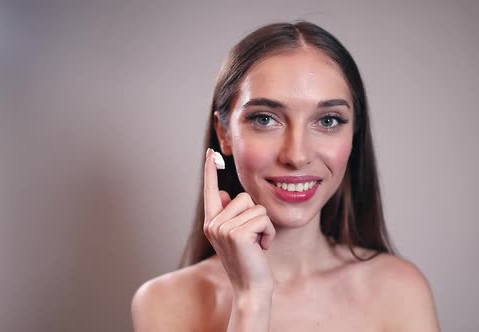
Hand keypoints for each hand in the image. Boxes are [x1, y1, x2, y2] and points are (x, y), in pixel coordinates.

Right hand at [203, 149, 275, 293]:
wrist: (251, 288)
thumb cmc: (249, 261)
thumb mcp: (237, 235)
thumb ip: (229, 214)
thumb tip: (222, 192)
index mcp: (212, 222)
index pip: (210, 190)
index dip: (210, 170)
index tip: (211, 152)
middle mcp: (213, 223)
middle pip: (244, 197)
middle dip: (256, 217)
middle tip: (253, 240)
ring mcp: (222, 228)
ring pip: (255, 208)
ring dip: (264, 226)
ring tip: (257, 244)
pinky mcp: (237, 234)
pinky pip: (263, 219)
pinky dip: (268, 233)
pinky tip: (261, 248)